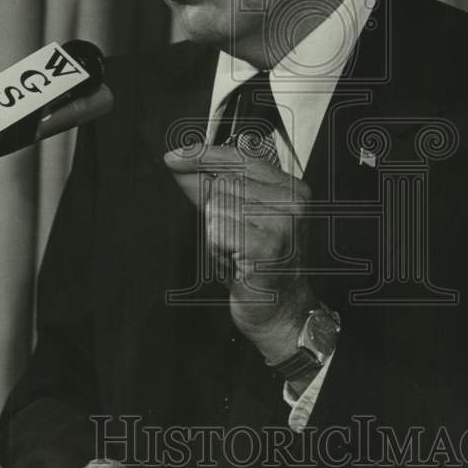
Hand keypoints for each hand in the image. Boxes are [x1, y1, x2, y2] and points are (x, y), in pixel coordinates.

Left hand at [164, 145, 317, 361]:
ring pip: (218, 206)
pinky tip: (236, 260)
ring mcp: (282, 222)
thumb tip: (179, 164)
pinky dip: (217, 247)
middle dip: (213, 208)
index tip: (175, 157)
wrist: (282, 312)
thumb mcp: (237, 220)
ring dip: (216, 232)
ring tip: (237, 251)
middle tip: (231, 238)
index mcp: (291, 189)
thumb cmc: (261, 268)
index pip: (240, 157)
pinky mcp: (267, 245)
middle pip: (224, 182)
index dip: (203, 155)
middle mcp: (292, 202)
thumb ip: (210, 189)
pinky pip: (218, 230)